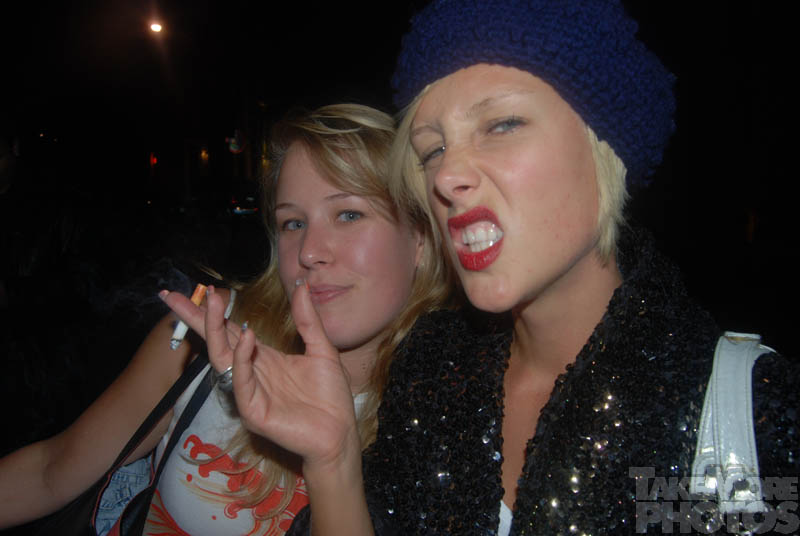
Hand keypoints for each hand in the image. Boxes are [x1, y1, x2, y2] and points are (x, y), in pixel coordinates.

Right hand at [159, 284, 358, 468]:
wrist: (340, 433)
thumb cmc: (330, 396)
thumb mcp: (321, 349)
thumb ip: (308, 319)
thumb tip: (300, 285)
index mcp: (263, 358)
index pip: (231, 330)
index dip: (214, 312)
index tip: (200, 290)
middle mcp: (251, 373)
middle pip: (217, 340)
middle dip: (196, 318)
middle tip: (175, 296)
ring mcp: (249, 392)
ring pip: (223, 358)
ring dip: (216, 329)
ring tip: (214, 302)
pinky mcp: (253, 411)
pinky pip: (242, 382)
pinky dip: (242, 359)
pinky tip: (247, 337)